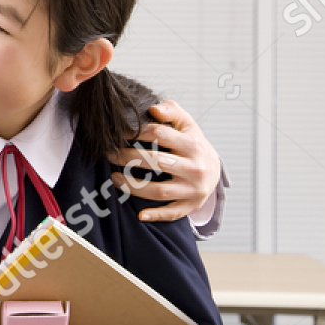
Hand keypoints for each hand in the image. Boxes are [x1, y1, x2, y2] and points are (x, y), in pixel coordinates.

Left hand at [106, 100, 222, 222]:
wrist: (214, 170)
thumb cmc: (193, 143)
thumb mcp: (186, 124)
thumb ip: (171, 111)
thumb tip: (153, 109)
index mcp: (193, 144)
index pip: (159, 135)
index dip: (136, 132)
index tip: (118, 133)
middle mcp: (195, 168)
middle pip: (155, 162)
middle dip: (128, 157)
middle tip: (109, 154)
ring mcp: (193, 189)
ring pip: (159, 190)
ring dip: (133, 186)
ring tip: (114, 177)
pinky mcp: (190, 206)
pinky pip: (171, 213)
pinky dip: (156, 215)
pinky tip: (139, 215)